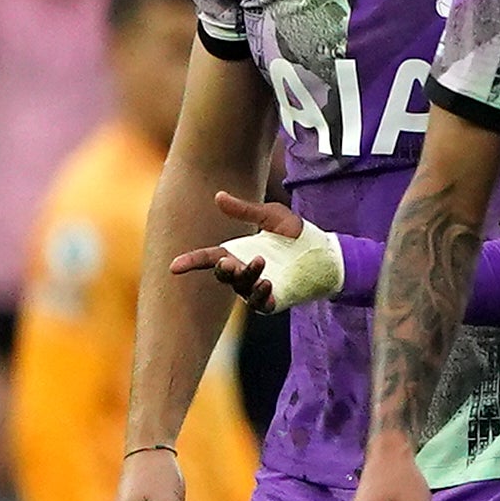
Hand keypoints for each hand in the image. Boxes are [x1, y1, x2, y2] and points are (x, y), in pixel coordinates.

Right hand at [170, 191, 339, 312]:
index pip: (208, 259)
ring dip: (247, 276)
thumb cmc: (295, 233)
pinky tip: (267, 282)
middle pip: (223, 275)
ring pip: (241, 287)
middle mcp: (243, 272)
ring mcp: (256, 288)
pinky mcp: (273, 300)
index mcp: (237, 253)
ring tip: (261, 262)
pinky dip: (260, 295)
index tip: (174, 268)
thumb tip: (218, 196)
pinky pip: (260, 303)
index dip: (190, 262)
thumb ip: (245, 210)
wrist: (325, 251)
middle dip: (223, 270)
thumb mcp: (271, 216)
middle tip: (230, 262)